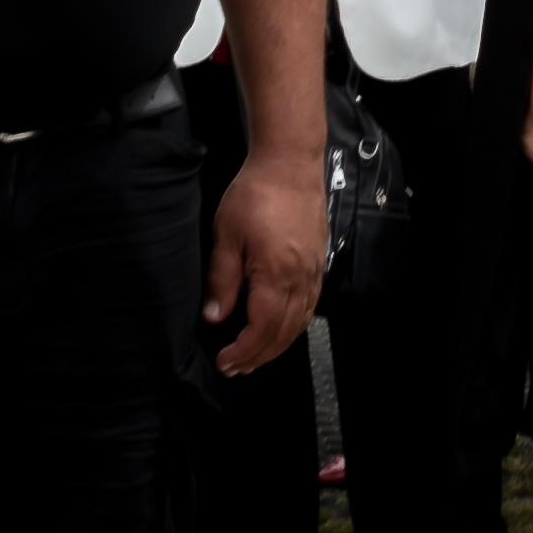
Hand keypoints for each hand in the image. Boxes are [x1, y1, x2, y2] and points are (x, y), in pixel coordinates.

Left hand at [208, 147, 324, 372]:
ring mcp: (313, 272)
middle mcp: (300, 279)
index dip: (243, 350)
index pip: (261, 328)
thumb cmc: (255, 194)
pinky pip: (310, 306)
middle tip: (235, 368)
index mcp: (275, 274)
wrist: (290, 164)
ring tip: (255, 358)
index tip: (224, 361)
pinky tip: (281, 330)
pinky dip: (295, 326)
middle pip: (283, 332)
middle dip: (258, 356)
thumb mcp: (226, 235)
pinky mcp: (318, 263)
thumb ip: (222, 279)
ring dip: (277, 345)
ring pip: (299, 323)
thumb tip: (214, 316)